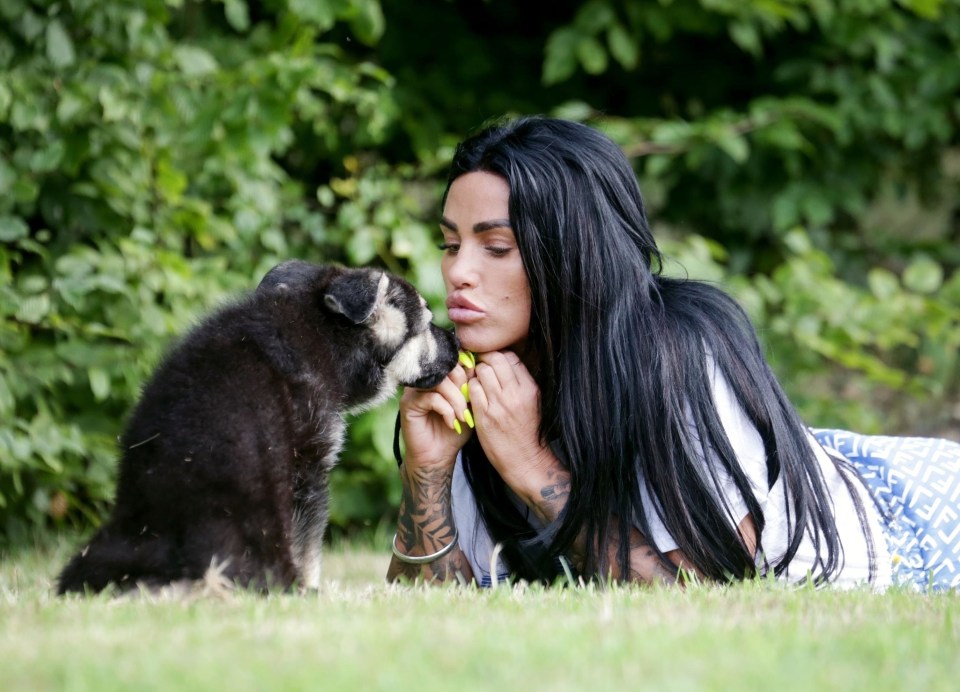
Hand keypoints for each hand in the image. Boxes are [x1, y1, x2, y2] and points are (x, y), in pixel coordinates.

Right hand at [398, 364, 472, 471]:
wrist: (438, 456)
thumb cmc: (454, 430)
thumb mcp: (468, 407)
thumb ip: (471, 387)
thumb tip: (477, 368)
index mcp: (439, 376)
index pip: (453, 361)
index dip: (467, 370)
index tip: (477, 384)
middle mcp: (424, 379)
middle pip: (447, 369)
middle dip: (463, 387)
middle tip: (469, 407)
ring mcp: (414, 390)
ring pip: (440, 382)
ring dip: (456, 400)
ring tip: (462, 417)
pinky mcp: (408, 403)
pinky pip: (432, 398)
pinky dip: (446, 410)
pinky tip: (451, 423)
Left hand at [466, 351, 559, 501]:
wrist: (525, 460)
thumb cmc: (528, 431)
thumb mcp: (533, 403)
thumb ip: (521, 383)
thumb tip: (506, 364)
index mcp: (530, 388)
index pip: (511, 357)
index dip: (498, 357)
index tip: (493, 363)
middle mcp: (515, 393)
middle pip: (495, 359)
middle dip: (485, 360)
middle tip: (480, 367)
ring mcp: (499, 404)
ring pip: (481, 371)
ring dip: (476, 374)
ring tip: (477, 382)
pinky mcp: (484, 415)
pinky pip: (472, 389)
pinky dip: (470, 388)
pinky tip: (473, 396)